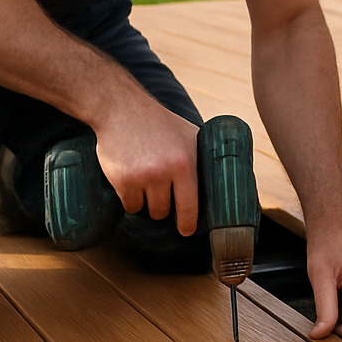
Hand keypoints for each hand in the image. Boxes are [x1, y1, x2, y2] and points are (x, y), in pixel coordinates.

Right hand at [92, 94, 201, 234]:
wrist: (121, 109)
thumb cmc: (159, 122)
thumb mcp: (188, 134)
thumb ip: (200, 156)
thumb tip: (219, 178)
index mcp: (186, 163)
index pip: (190, 205)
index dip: (188, 223)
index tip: (186, 231)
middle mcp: (164, 172)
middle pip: (164, 211)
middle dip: (162, 207)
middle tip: (160, 193)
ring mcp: (142, 177)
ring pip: (145, 210)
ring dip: (145, 203)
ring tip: (145, 184)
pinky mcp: (121, 180)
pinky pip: (129, 205)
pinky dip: (129, 198)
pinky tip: (131, 183)